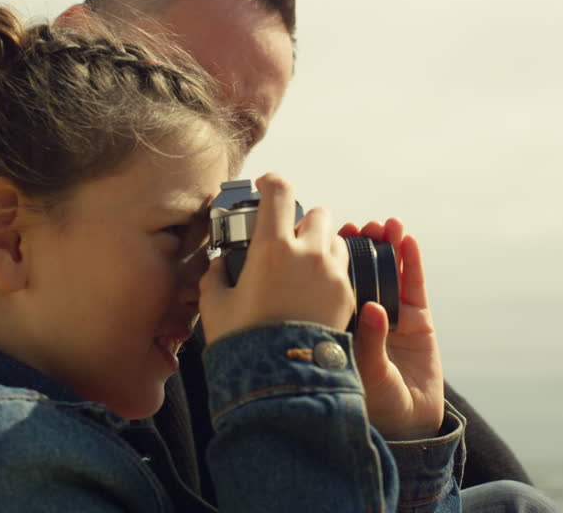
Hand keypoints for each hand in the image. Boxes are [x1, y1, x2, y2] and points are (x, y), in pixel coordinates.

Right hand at [200, 174, 353, 343]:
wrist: (282, 380)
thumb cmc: (246, 343)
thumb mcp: (216, 305)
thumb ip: (216, 276)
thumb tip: (219, 264)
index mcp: (272, 247)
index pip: (279, 191)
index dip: (270, 182)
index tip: (264, 187)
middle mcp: (308, 253)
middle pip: (316, 213)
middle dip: (302, 221)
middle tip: (286, 240)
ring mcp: (332, 273)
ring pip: (335, 239)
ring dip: (321, 244)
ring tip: (303, 267)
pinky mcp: (347, 295)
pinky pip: (343, 269)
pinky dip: (330, 271)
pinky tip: (313, 291)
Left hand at [340, 218, 444, 440]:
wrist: (406, 427)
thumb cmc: (372, 405)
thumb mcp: (364, 374)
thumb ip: (370, 343)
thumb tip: (373, 311)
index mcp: (339, 325)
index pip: (332, 283)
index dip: (332, 258)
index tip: (330, 234)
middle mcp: (363, 316)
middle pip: (361, 272)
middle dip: (362, 246)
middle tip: (360, 226)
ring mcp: (392, 317)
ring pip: (389, 273)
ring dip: (388, 247)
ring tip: (387, 226)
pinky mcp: (418, 322)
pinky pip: (414, 287)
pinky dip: (412, 263)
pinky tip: (409, 242)